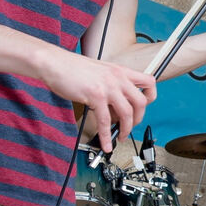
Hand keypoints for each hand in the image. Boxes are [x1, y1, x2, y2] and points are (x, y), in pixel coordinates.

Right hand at [38, 48, 155, 151]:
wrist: (54, 63)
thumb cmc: (73, 68)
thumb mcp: (101, 71)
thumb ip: (112, 84)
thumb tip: (117, 104)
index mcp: (121, 71)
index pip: (149, 81)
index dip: (150, 96)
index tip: (144, 107)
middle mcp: (118, 77)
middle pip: (141, 102)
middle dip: (138, 119)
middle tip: (130, 126)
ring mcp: (108, 87)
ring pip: (127, 113)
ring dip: (126, 129)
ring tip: (120, 137)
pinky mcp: (95, 96)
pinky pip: (105, 120)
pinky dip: (107, 135)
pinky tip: (106, 143)